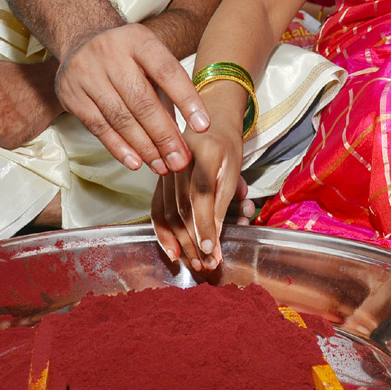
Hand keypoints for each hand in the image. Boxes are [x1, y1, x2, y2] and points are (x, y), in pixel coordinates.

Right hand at [54, 23, 208, 174]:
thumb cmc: (128, 57)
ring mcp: (86, 73)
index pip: (167, 71)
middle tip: (180, 159)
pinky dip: (119, 148)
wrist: (82, 41)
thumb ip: (168, 90)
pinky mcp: (70, 94)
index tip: (203, 126)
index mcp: (138, 39)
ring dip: (144, 147)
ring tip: (162, 165)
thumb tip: (188, 133)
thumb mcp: (151, 59)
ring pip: (120, 118)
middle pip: (142, 101)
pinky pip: (98, 127)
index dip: (187, 100)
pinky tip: (136, 162)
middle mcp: (110, 52)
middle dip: (164, 135)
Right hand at [151, 128, 245, 270]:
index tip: (212, 249)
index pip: (202, 193)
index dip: (205, 223)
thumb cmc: (226, 149)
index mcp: (205, 152)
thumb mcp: (232, 172)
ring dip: (183, 243)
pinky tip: (172, 252)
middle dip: (196, 241)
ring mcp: (165, 171)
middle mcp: (179, 160)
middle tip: (208, 264)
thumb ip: (223, 204)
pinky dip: (164, 234)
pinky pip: (157, 210)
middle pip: (183, 207)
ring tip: (196, 263)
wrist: (209, 125)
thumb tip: (215, 241)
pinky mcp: (158, 181)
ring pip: (170, 213)